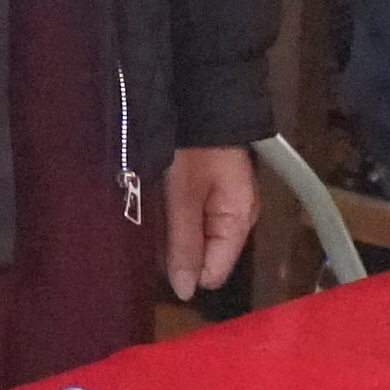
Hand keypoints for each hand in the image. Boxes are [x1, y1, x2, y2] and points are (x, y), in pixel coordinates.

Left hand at [158, 146, 258, 298]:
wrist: (198, 97)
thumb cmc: (191, 146)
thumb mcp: (183, 196)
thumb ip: (184, 244)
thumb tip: (185, 292)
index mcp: (239, 221)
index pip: (214, 273)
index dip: (185, 270)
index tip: (156, 255)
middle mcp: (236, 218)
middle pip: (205, 256)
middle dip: (177, 251)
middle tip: (150, 229)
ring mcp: (224, 205)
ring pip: (196, 239)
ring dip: (173, 233)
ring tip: (150, 214)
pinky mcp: (210, 192)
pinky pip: (192, 219)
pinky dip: (174, 217)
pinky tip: (156, 205)